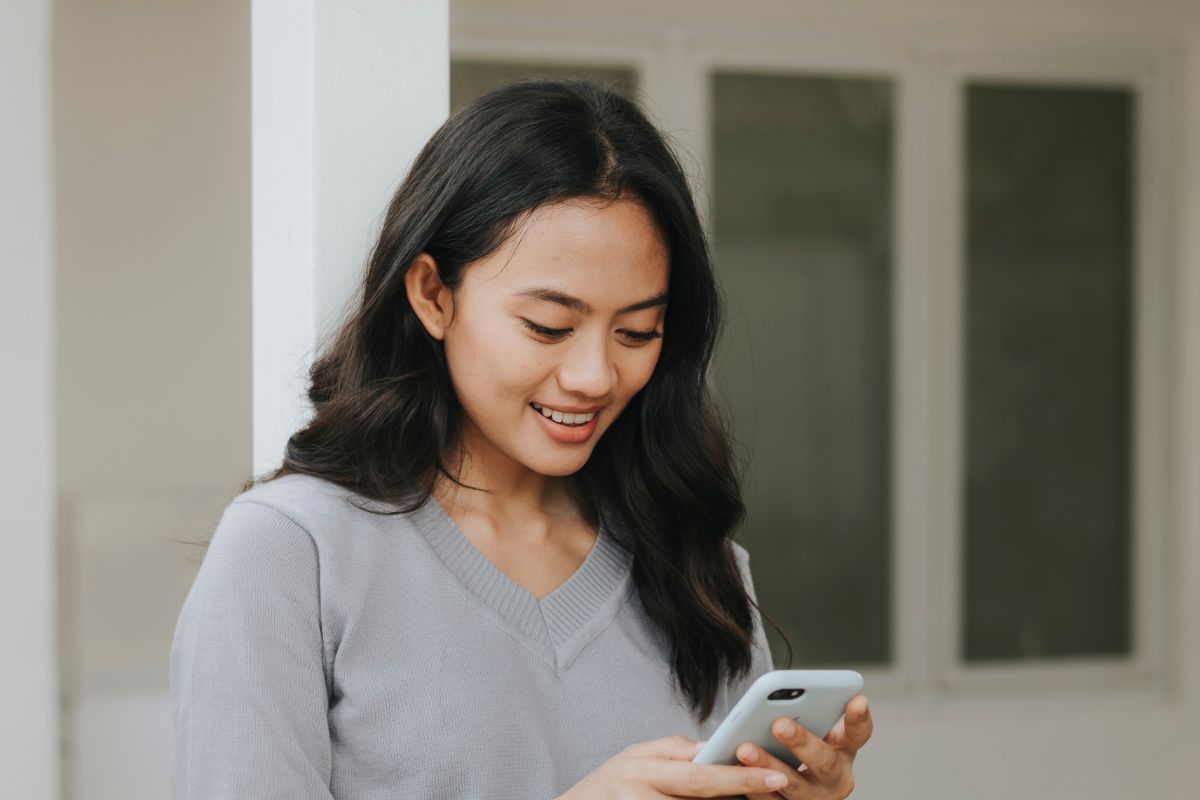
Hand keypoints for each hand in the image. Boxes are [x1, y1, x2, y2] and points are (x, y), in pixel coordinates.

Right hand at [558, 734, 793, 798]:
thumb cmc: (607, 784)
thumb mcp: (634, 756)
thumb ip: (674, 750)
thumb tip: (713, 747)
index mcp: (643, 770)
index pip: (699, 774)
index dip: (739, 775)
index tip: (773, 773)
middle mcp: (643, 796)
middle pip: (702, 797)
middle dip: (742, 789)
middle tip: (779, 783)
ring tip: (758, 797)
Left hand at [734, 693, 872, 798]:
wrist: (792, 790)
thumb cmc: (797, 750)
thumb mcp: (811, 732)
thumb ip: (805, 715)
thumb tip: (780, 692)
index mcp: (843, 752)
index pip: (858, 734)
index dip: (859, 718)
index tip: (858, 699)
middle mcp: (834, 779)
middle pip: (823, 761)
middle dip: (801, 742)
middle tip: (779, 723)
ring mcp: (814, 799)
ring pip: (793, 786)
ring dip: (768, 766)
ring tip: (745, 749)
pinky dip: (753, 788)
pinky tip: (735, 771)